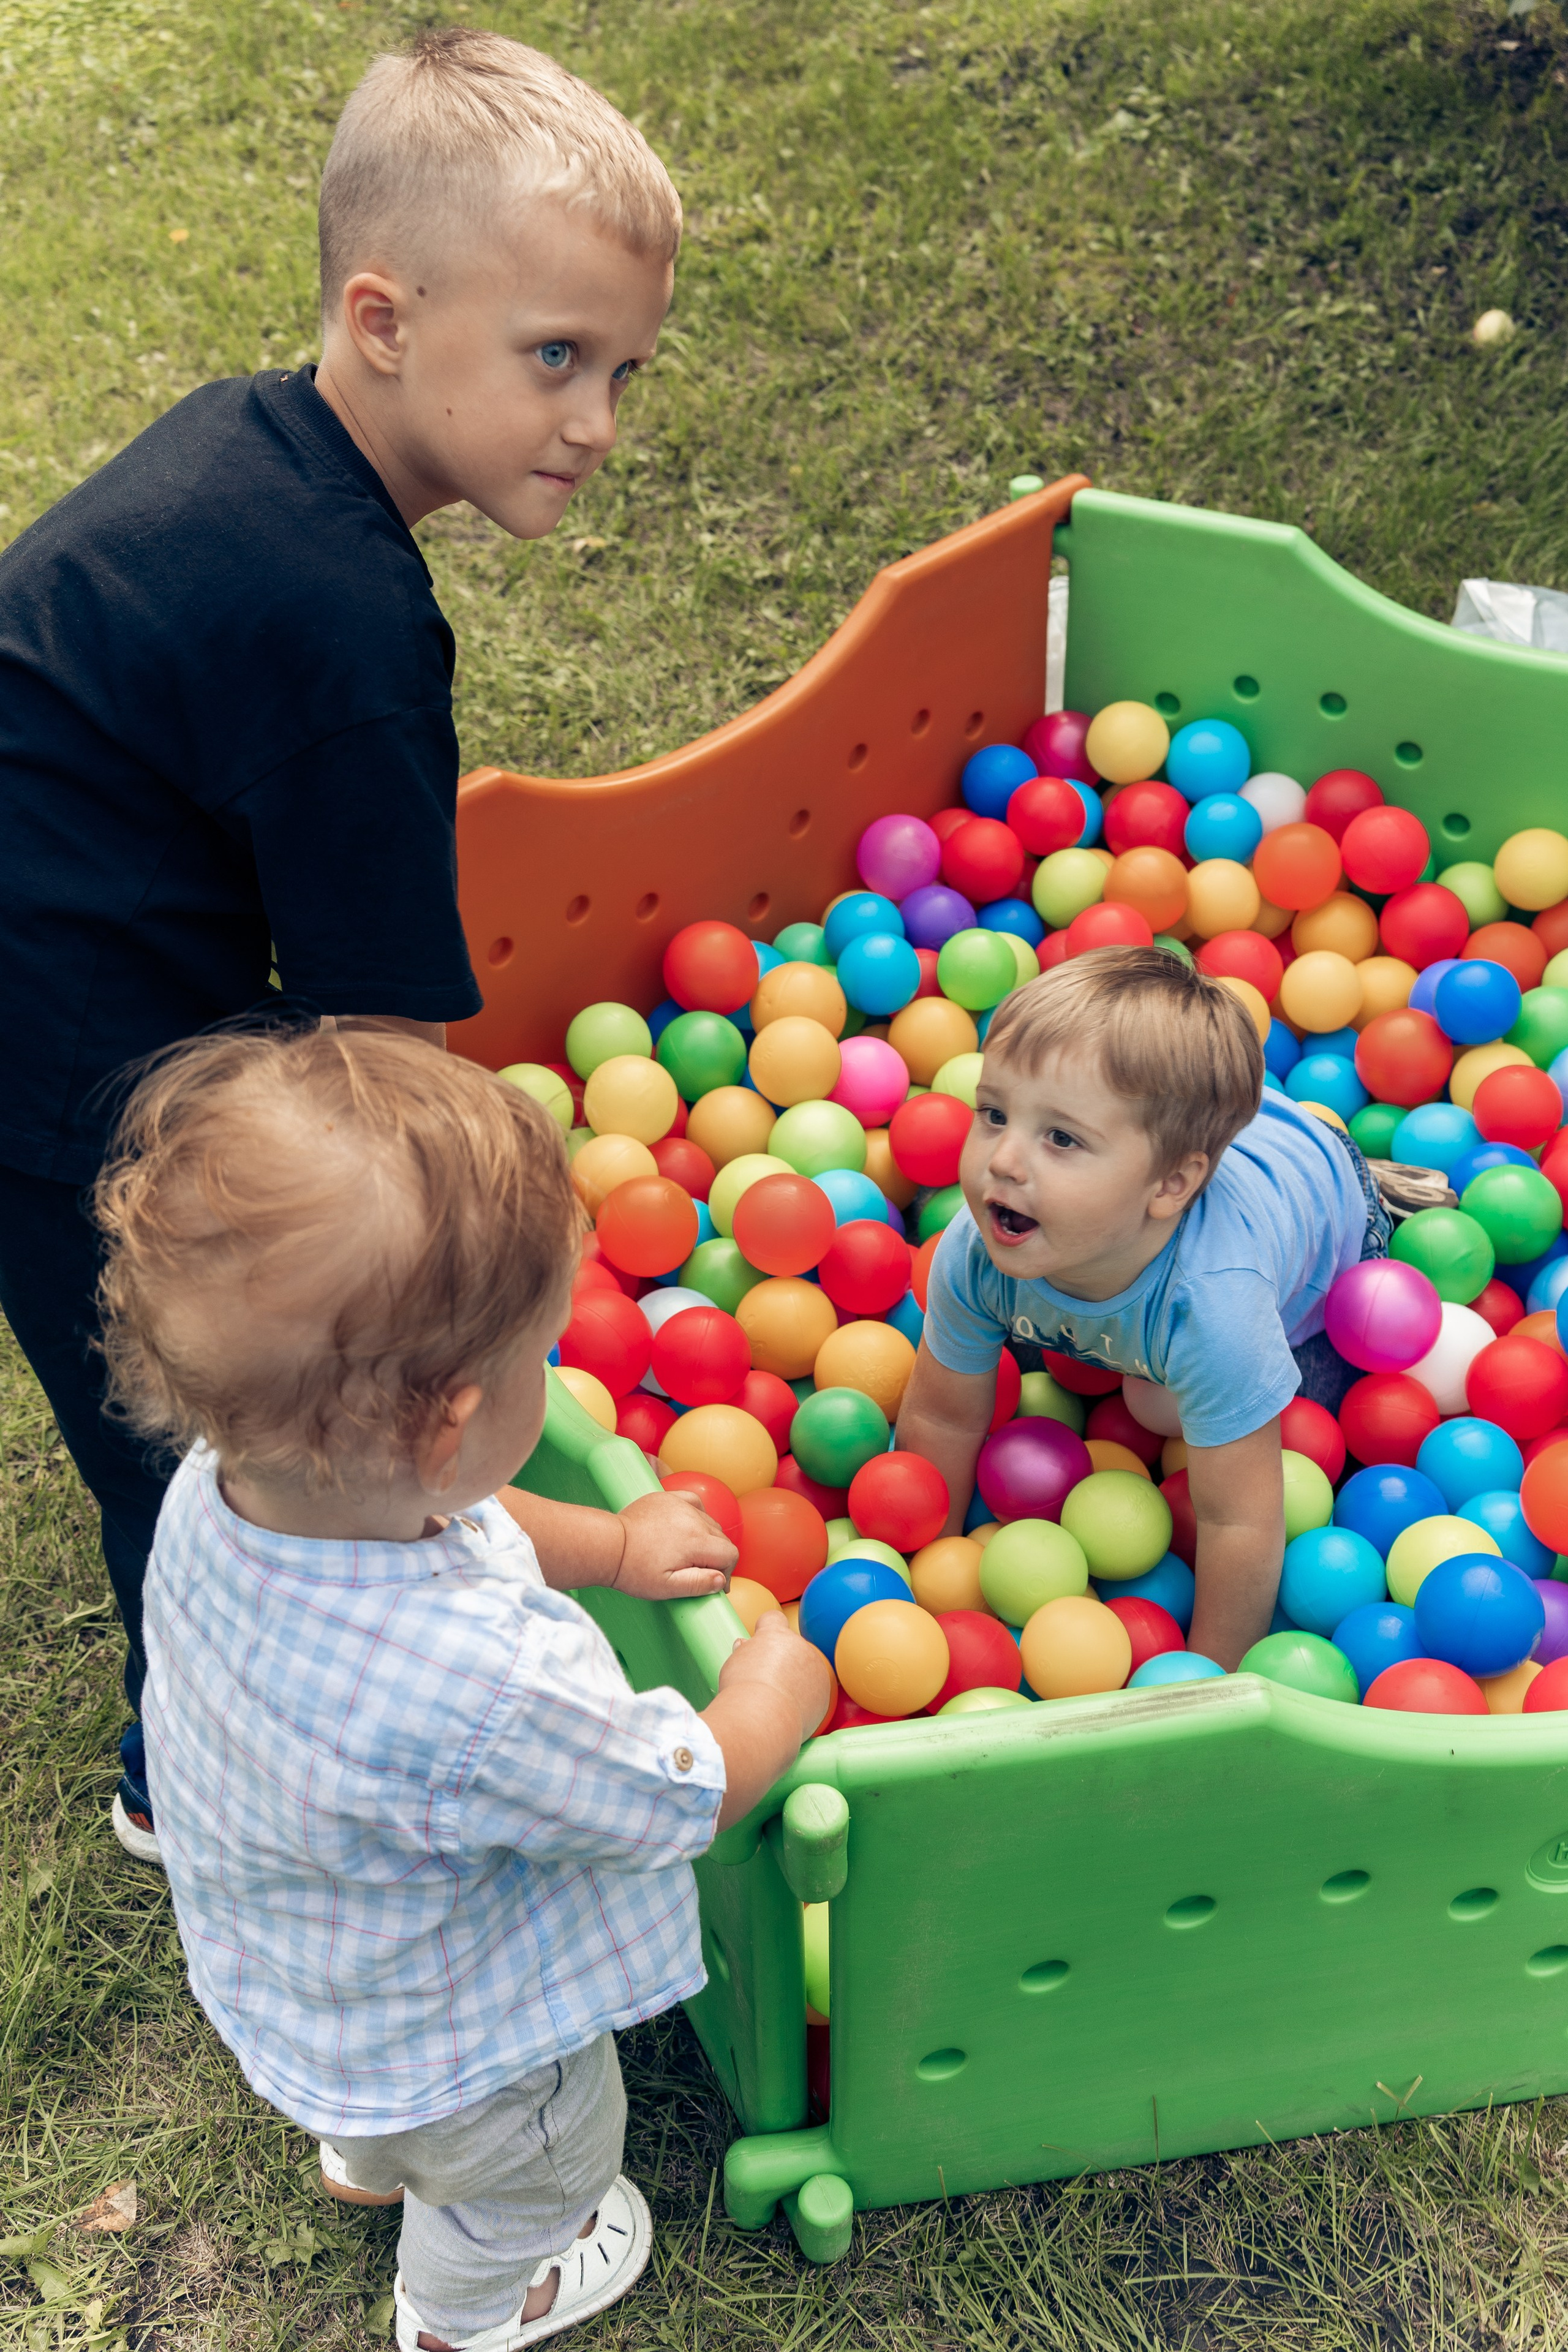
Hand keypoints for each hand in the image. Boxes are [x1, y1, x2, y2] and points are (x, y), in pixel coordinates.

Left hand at [611, 1490, 736, 1600]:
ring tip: (689, 1552)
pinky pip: (694, 1501)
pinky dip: (697, 1513)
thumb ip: (698, 1584)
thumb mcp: (667, 1587)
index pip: (730, 1554)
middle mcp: (693, 1518)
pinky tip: (689, 1525)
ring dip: (707, 1537)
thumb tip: (721, 1580)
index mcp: (696, 1542)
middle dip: (716, 1556)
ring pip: (710, 1521)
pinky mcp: (667, 1498)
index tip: (712, 1582)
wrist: (609, 1546)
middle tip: (698, 1571)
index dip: (725, 1572)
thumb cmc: (634, 1569)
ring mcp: (680, 1505)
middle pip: (721, 1538)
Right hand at [716, 1609, 831, 1742]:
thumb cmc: (742, 1691)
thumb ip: (744, 1652)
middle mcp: (799, 1645)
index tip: (759, 1642)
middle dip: (782, 1659)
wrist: (764, 1718)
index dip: (766, 1628)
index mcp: (775, 1635)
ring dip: (795, 1679)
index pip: (773, 1619)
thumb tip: (743, 1645)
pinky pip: (814, 1690)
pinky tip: (788, 1712)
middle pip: (790, 1646)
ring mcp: (815, 1667)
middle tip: (765, 1681)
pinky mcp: (825, 1690)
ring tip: (776, 1701)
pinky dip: (805, 1698)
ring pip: (805, 1669)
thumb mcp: (735, 1665)